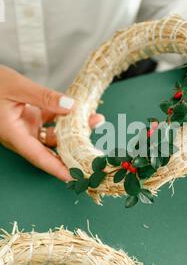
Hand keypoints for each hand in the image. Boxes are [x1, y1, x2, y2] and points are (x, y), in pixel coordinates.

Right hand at [0, 66, 103, 180]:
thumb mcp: (17, 87)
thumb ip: (44, 97)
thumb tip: (70, 106)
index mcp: (13, 134)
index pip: (39, 157)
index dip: (58, 169)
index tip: (76, 178)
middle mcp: (20, 135)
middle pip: (51, 148)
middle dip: (74, 149)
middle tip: (95, 149)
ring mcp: (25, 127)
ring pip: (54, 134)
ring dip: (74, 129)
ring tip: (95, 120)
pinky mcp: (28, 117)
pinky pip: (50, 121)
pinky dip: (64, 116)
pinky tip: (79, 110)